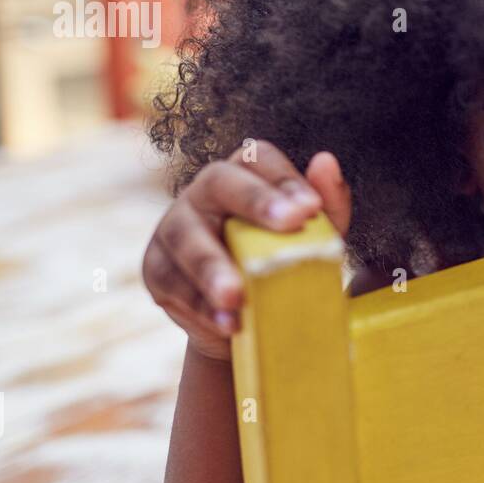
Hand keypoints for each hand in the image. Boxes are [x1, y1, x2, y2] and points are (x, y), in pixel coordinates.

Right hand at [142, 141, 351, 359]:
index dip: (284, 178)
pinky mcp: (156, 268)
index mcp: (244, 175)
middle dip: (254, 201)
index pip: (260, 159)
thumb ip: (327, 204)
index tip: (311, 208)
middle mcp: (204, 192)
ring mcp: (173, 227)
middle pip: (219, 182)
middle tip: (290, 223)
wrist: (248, 323)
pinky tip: (228, 321)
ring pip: (186, 236)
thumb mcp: (314, 239)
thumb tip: (326, 163)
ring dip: (213, 267)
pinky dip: (201, 306)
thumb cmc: (282, 265)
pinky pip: (173, 282)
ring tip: (239, 295)